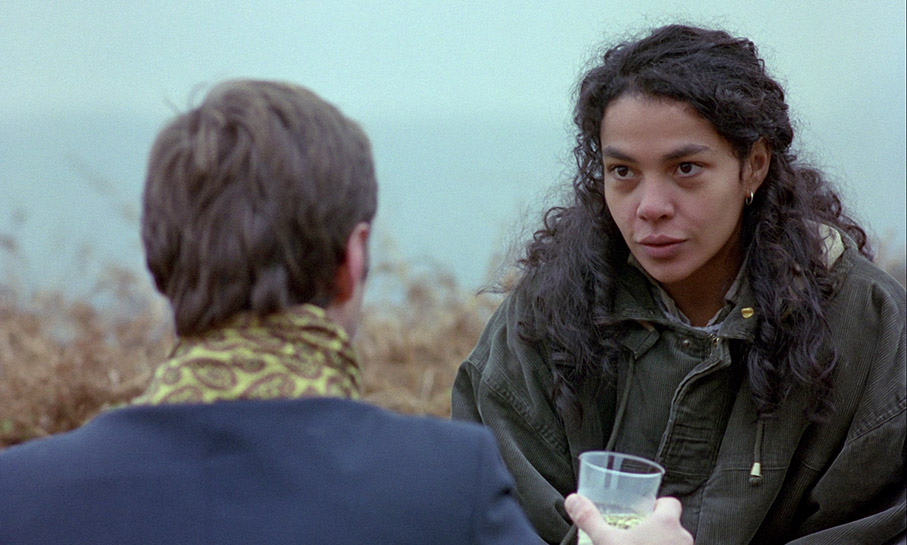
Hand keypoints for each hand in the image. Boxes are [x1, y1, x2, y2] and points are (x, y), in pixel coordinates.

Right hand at [565, 493, 693, 544]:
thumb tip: (574, 501)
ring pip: (673, 544)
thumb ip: (589, 519)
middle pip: (671, 525)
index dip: (657, 505)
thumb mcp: (605, 541)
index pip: (670, 503)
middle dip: (654, 530)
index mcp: (666, 523)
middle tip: (634, 536)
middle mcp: (681, 538)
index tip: (642, 511)